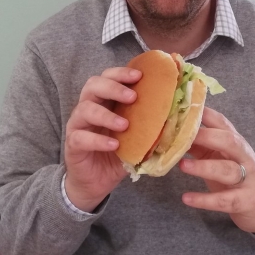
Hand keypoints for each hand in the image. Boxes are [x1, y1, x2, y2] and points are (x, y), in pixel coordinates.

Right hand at [63, 67, 140, 211]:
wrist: (97, 182)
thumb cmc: (118, 154)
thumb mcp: (137, 137)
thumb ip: (151, 124)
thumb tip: (181, 114)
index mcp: (104, 101)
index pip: (108, 77)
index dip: (121, 73)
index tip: (139, 75)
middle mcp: (88, 108)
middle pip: (93, 85)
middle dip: (113, 87)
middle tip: (133, 96)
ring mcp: (78, 126)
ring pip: (85, 109)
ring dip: (106, 114)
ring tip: (125, 124)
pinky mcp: (73, 145)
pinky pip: (81, 137)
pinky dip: (98, 140)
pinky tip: (114, 145)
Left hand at [179, 108, 254, 234]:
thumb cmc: (233, 176)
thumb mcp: (217, 157)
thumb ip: (198, 145)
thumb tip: (171, 134)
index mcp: (236, 143)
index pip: (223, 123)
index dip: (207, 115)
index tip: (188, 108)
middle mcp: (244, 157)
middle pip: (230, 141)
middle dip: (208, 136)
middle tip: (183, 136)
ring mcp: (247, 178)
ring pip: (227, 170)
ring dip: (204, 167)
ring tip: (182, 166)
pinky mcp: (245, 200)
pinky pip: (224, 200)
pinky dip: (205, 200)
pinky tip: (187, 198)